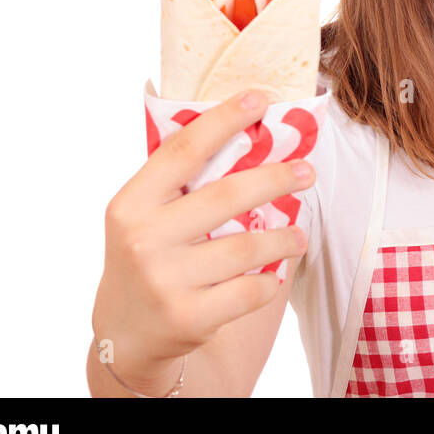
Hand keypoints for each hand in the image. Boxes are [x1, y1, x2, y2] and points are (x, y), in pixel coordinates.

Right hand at [90, 89, 313, 393]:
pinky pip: (251, 290)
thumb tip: (246, 132)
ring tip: (299, 236)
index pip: (183, 150)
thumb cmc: (149, 259)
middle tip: (307, 171)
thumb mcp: (143, 218)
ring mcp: (164, 281)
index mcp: (131, 204)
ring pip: (248, 246)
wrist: (126, 336)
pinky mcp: (188, 317)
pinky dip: (268, 281)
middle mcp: (143, 240)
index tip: (260, 98)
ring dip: (285, 238)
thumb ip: (179, 184)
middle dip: (276, 178)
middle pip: (227, 195)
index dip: (223, 120)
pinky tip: (270, 276)